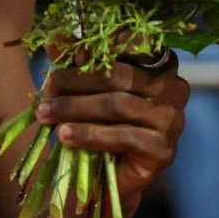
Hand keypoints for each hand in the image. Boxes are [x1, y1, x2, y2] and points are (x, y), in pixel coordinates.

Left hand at [35, 58, 188, 203]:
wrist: (107, 177)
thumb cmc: (99, 121)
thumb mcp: (84, 86)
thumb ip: (74, 61)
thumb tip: (54, 41)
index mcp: (160, 64)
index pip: (133, 44)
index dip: (100, 45)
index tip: (67, 53)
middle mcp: (172, 88)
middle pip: (118, 75)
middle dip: (76, 80)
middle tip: (46, 90)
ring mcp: (171, 120)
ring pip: (116, 105)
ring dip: (75, 108)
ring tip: (45, 114)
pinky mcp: (163, 150)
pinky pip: (122, 136)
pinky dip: (88, 134)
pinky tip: (65, 135)